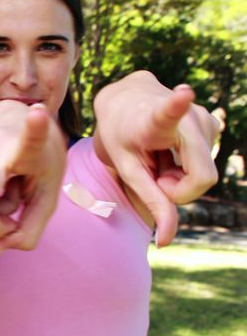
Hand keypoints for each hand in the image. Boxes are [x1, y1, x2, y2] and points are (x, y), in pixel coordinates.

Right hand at [0, 102, 65, 253]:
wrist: (18, 123)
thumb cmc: (39, 163)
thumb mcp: (48, 198)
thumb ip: (29, 231)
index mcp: (28, 146)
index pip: (30, 139)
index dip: (34, 129)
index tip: (36, 112)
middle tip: (15, 224)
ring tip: (15, 185)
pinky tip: (1, 177)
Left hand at [95, 72, 219, 244]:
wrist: (126, 100)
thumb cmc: (122, 135)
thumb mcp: (126, 168)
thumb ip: (150, 201)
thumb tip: (166, 242)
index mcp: (154, 118)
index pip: (169, 113)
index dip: (177, 105)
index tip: (183, 93)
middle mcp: (187, 115)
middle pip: (200, 177)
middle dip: (176, 188)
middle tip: (152, 177)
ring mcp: (204, 118)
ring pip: (203, 174)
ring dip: (179, 177)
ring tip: (157, 157)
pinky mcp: (213, 124)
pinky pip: (205, 166)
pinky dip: (186, 168)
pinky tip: (170, 152)